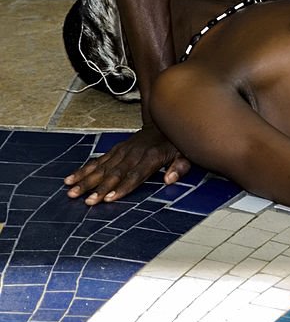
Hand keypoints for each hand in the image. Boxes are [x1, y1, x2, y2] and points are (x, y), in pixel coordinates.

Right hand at [65, 126, 189, 204]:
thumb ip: (179, 167)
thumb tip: (169, 179)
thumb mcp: (185, 153)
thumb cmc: (175, 142)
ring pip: (102, 167)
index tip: (109, 198)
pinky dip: (83, 170)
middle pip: (114, 173)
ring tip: (72, 192)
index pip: (135, 175)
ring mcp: (122, 151)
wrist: (164, 121)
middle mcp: (134, 153)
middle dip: (99, 188)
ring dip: (86, 180)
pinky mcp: (115, 149)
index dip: (122, 187)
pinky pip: (97, 161)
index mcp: (152, 157)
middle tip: (86, 200)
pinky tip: (71, 179)